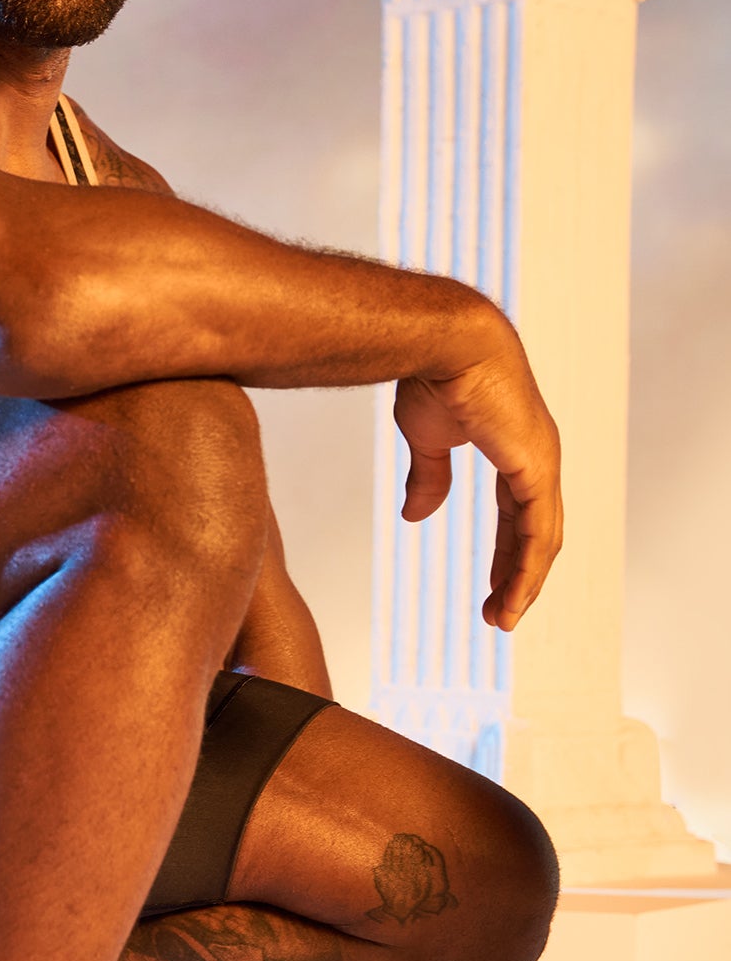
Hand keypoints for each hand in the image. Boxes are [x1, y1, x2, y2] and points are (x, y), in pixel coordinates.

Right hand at [392, 317, 561, 631]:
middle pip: (534, 531)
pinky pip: (539, 532)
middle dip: (516, 574)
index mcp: (514, 446)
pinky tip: (515, 596)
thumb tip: (418, 516)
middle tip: (499, 611)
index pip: (517, 512)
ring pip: (542, 539)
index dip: (505, 551)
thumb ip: (430, 476)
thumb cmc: (432, 375)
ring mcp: (542, 462)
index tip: (491, 584)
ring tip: (503, 618)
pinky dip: (528, 569)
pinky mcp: (537, 467)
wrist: (441, 342)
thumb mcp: (427, 438)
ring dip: (523, 582)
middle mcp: (536, 456)